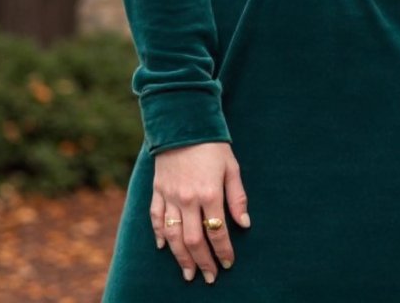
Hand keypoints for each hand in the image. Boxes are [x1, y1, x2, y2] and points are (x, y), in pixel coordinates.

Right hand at [150, 141, 249, 284]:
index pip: (218, 231)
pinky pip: (155, 218)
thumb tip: (244, 224)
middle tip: (208, 277)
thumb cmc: (212, 144)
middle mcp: (188, 199)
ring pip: (174, 235)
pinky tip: (164, 248)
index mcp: (209, 193)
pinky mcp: (157, 190)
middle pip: (194, 240)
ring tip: (188, 273)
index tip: (228, 264)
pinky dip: (159, 235)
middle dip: (203, 262)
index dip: (223, 251)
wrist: (182, 122)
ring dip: (181, 257)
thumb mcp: (231, 166)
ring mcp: (170, 196)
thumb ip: (237, 197)